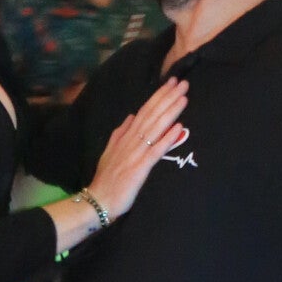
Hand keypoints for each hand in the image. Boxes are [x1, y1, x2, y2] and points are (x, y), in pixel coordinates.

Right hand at [86, 75, 188, 219]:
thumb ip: (120, 133)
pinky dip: (167, 138)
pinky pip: (156, 150)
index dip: (159, 96)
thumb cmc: (106, 178)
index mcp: (125, 136)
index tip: (171, 83)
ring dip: (170, 112)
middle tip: (182, 83)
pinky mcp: (140, 167)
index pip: (145, 111)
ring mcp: (136, 153)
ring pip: (155, 127)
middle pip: (152, 114)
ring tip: (183, 98)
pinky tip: (178, 127)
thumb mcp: (110, 151)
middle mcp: (131, 140)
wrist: (98, 199)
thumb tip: (131, 116)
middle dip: (168, 98)